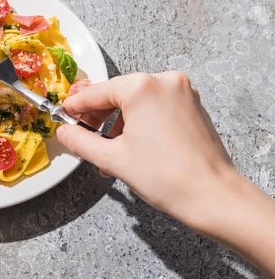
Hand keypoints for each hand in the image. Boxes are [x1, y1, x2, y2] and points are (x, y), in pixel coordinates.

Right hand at [57, 72, 274, 278]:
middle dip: (98, 115)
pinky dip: (139, 122)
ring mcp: (182, 92)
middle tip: (82, 133)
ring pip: (136, 101)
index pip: (97, 92)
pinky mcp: (192, 105)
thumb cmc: (166, 176)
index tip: (64, 114)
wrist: (214, 197)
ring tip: (108, 150)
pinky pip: (155, 107)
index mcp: (142, 87)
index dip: (76, 106)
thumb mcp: (112, 158)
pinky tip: (130, 147)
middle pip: (117, 93)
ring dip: (117, 122)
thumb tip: (64, 133)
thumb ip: (81, 141)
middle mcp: (164, 81)